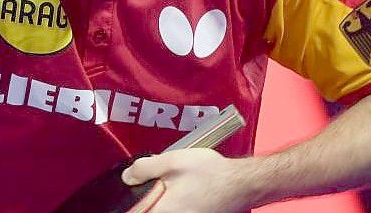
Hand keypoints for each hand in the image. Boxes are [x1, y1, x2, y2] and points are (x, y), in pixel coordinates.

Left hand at [121, 148, 256, 212]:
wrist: (242, 183)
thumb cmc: (213, 175)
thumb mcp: (172, 162)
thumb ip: (144, 169)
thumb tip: (128, 176)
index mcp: (163, 212)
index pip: (135, 212)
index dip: (133, 203)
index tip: (134, 193)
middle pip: (149, 210)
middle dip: (148, 197)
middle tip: (157, 183)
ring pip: (163, 208)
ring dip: (162, 199)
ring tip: (174, 184)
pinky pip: (175, 209)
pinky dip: (174, 201)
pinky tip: (185, 189)